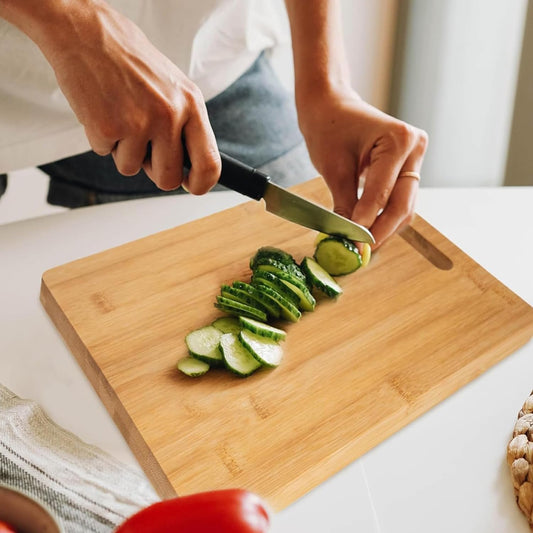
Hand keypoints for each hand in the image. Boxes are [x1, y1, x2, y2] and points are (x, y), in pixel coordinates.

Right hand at [33, 0, 220, 192]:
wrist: (87, 33)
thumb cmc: (131, 61)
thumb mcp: (173, 88)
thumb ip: (185, 125)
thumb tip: (190, 167)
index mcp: (191, 104)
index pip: (209, 162)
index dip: (202, 183)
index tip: (192, 186)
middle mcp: (168, 115)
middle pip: (168, 178)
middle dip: (155, 172)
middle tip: (144, 150)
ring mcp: (138, 122)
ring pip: (132, 169)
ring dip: (124, 151)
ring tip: (120, 116)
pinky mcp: (107, 127)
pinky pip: (106, 154)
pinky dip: (102, 139)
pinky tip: (103, 110)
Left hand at [297, 88, 427, 248]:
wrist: (330, 105)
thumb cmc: (328, 128)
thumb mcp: (333, 169)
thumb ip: (345, 205)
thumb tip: (348, 239)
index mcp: (398, 140)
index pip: (382, 194)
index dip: (366, 223)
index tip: (353, 245)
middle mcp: (414, 147)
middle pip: (402, 204)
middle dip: (380, 231)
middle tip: (360, 253)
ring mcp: (415, 157)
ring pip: (404, 206)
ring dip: (384, 228)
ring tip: (362, 247)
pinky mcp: (408, 167)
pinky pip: (400, 199)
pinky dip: (385, 217)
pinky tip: (368, 232)